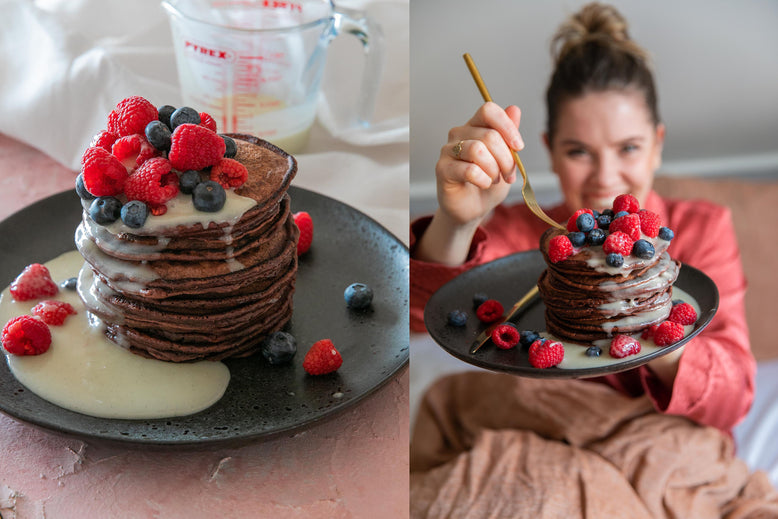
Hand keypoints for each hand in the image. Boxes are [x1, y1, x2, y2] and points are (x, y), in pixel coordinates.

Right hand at [413, 102, 524, 265]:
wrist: (473, 208)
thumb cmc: (488, 183)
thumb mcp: (506, 159)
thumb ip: (509, 135)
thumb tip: (514, 109)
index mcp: (475, 126)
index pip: (488, 110)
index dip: (507, 127)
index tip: (518, 147)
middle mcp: (459, 134)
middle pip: (489, 135)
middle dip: (506, 158)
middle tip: (508, 174)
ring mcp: (448, 151)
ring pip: (478, 150)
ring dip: (493, 169)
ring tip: (494, 179)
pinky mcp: (442, 169)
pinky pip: (468, 169)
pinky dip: (483, 179)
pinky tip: (484, 184)